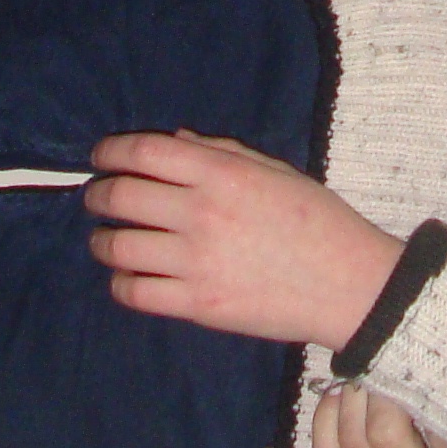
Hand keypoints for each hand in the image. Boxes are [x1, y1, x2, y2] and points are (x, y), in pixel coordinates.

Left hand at [83, 130, 401, 342]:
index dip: (111, 151)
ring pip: (118, 247)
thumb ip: (222, 152)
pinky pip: (135, 293)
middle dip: (97, 195)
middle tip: (96, 198)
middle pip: (121, 197)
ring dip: (101, 241)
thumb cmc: (318, 220)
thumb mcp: (276, 171)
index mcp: (224, 174)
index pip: (145, 152)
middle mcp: (202, 214)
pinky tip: (127, 275)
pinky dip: (120, 282)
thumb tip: (174, 142)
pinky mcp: (199, 305)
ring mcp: (197, 262)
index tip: (101, 156)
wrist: (350, 285)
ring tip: (105, 240)